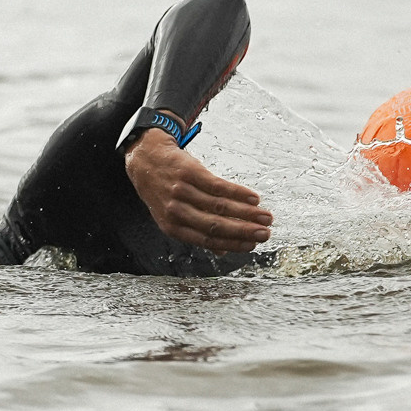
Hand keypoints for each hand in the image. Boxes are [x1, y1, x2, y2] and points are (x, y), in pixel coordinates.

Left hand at [124, 125, 272, 253]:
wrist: (145, 158)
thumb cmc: (161, 191)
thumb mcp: (171, 216)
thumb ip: (196, 232)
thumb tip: (223, 252)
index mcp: (173, 228)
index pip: (207, 240)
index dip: (232, 244)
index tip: (252, 245)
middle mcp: (176, 211)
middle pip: (216, 225)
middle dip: (244, 231)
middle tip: (265, 234)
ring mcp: (182, 191)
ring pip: (220, 206)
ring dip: (247, 213)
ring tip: (265, 217)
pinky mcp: (189, 173)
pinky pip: (218, 186)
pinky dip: (238, 193)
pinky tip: (253, 198)